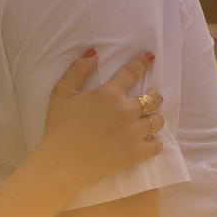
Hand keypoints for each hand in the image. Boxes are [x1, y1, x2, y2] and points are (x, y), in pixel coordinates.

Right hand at [38, 50, 164, 189]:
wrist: (61, 163)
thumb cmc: (59, 127)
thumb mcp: (61, 93)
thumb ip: (77, 70)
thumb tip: (93, 52)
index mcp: (109, 94)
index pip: (132, 72)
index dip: (142, 63)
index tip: (150, 58)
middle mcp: (126, 111)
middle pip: (153, 98)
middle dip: (152, 97)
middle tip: (147, 100)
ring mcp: (133, 133)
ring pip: (158, 121)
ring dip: (154, 118)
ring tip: (146, 121)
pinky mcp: (136, 153)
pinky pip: (157, 145)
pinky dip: (154, 142)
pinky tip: (147, 141)